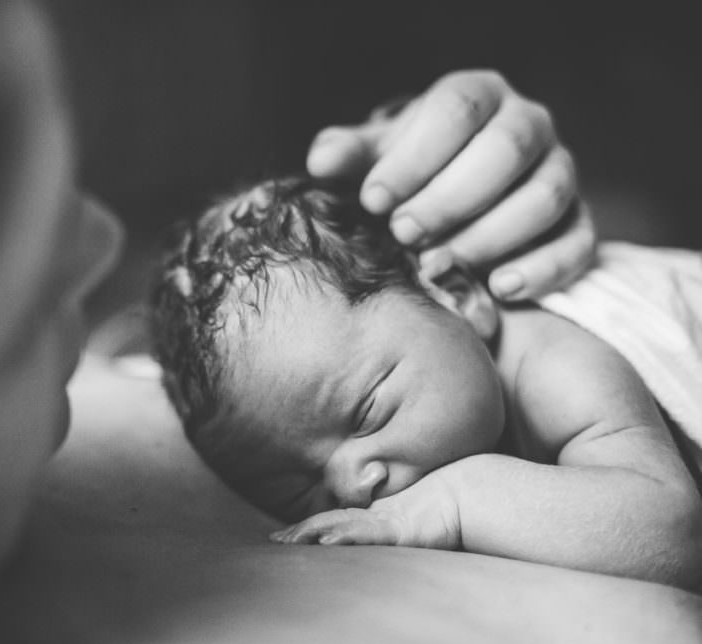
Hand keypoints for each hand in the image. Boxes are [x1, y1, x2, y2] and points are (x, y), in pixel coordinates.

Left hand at [269, 473, 460, 549]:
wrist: (467, 497)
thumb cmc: (442, 512)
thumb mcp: (410, 527)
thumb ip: (392, 533)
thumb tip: (383, 540)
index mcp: (375, 519)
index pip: (334, 523)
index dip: (309, 528)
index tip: (284, 537)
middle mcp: (375, 519)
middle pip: (330, 523)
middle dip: (301, 533)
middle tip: (276, 541)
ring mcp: (384, 523)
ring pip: (341, 527)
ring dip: (313, 534)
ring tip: (289, 541)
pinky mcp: (397, 531)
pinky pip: (365, 535)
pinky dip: (343, 538)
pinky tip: (325, 543)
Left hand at [307, 70, 595, 301]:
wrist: (449, 200)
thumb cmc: (407, 173)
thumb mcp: (375, 158)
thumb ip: (348, 156)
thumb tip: (322, 163)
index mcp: (479, 97)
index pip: (457, 109)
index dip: (414, 156)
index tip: (372, 200)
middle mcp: (529, 125)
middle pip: (507, 148)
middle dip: (451, 197)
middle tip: (403, 234)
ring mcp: (560, 172)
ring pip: (545, 196)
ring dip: (489, 235)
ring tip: (439, 266)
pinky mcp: (578, 222)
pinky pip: (578, 244)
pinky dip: (542, 269)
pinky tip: (498, 289)